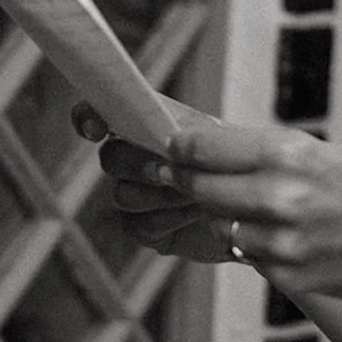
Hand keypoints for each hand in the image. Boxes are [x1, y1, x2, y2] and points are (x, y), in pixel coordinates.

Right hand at [72, 98, 234, 266]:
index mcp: (145, 128)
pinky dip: (167, 219)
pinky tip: (193, 215)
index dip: (88, 117)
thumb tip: (167, 145)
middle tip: (174, 171)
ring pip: (123, 194)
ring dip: (161, 195)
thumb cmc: (234, 168)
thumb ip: (187, 133)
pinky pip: (137, 224)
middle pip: (111, 158)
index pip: (100, 113)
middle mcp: (133, 159)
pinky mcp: (144, 228)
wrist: (253, 212)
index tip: (97, 129)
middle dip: (141, 165)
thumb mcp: (217, 142)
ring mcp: (135, 194)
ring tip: (197, 195)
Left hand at [84, 108, 341, 299]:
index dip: (177, 150)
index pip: (201, 149)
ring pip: (224, 227)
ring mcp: (286, 242)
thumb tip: (231, 152)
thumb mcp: (335, 154)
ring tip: (250, 211)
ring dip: (226, 218)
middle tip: (176, 179)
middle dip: (186, 184)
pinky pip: (255, 259)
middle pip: (199, 190)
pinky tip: (285, 240)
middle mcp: (282, 197)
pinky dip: (259, 248)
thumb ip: (283, 156)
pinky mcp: (294, 277)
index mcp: (291, 154)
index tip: (170, 150)